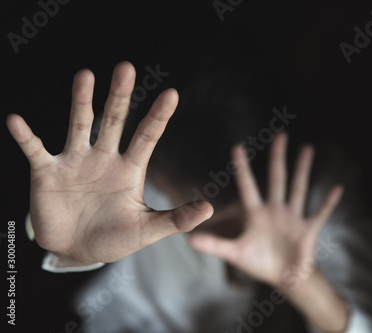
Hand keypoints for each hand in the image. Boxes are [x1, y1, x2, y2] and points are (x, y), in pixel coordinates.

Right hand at [7, 62, 212, 263]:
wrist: (77, 251)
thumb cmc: (115, 238)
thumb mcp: (147, 230)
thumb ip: (176, 219)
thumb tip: (209, 209)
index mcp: (130, 169)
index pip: (147, 136)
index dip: (158, 116)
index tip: (172, 94)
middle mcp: (103, 158)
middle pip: (114, 121)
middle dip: (120, 96)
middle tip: (127, 68)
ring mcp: (75, 162)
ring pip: (79, 125)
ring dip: (81, 102)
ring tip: (85, 75)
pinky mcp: (48, 173)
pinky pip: (36, 151)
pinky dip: (26, 137)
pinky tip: (17, 121)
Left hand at [189, 132, 342, 288]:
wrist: (283, 276)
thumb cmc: (259, 262)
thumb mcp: (235, 254)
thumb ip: (215, 245)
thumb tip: (188, 240)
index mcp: (255, 214)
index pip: (247, 186)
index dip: (242, 168)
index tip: (236, 146)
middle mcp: (274, 210)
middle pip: (276, 179)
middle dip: (277, 158)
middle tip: (280, 135)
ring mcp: (292, 218)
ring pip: (298, 189)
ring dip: (303, 170)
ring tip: (307, 148)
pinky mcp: (308, 229)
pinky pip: (319, 213)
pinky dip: (328, 202)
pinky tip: (337, 188)